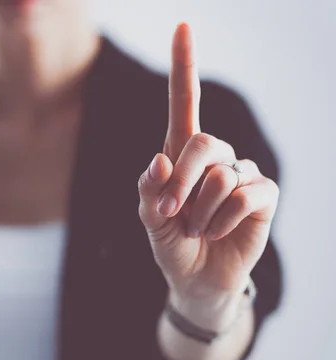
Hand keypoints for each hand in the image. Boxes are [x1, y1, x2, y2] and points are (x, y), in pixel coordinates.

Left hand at [137, 24, 278, 315]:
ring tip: (196, 230)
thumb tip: (160, 159)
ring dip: (200, 211)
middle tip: (170, 213)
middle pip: (202, 141)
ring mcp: (241, 174)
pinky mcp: (263, 196)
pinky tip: (216, 232)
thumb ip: (150, 191)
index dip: (184, 66)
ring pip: (222, 175)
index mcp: (181, 154)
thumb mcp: (150, 219)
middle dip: (182, 182)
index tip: (182, 26)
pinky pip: (245, 195)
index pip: (184, 103)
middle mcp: (215, 156)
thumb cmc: (171, 244)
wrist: (194, 280)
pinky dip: (222, 219)